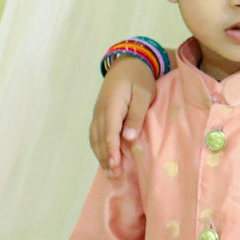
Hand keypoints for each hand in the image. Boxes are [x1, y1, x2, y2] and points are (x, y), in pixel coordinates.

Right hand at [90, 57, 157, 177]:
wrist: (128, 63)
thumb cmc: (139, 79)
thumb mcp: (143, 95)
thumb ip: (136, 116)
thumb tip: (129, 138)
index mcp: (112, 105)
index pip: (109, 132)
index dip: (111, 150)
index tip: (115, 165)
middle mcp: (100, 111)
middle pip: (100, 138)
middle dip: (106, 158)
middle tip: (114, 176)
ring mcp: (98, 113)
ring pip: (95, 138)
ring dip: (101, 156)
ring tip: (110, 173)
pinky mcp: (99, 115)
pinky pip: (95, 134)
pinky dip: (99, 148)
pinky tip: (105, 159)